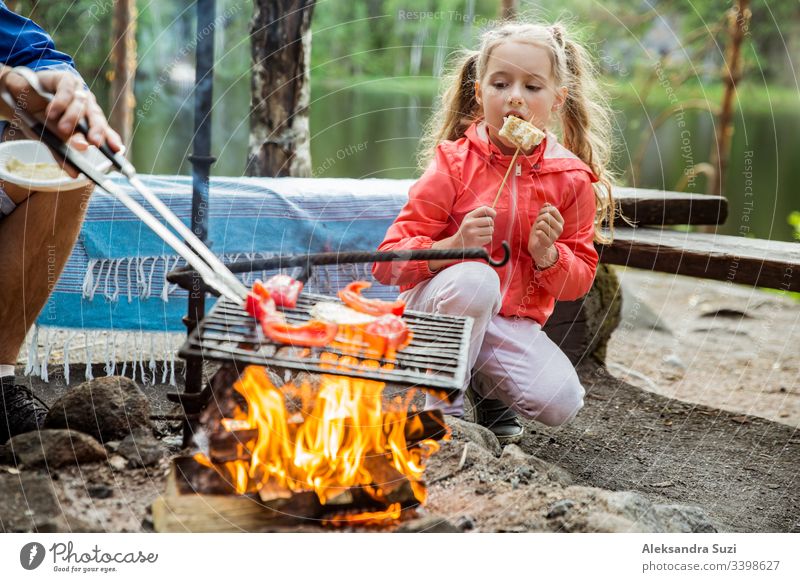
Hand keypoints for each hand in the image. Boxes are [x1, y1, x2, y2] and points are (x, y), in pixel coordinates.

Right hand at [0, 67, 121, 151]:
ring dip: (72, 119)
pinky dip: (60, 103)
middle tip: (94, 142)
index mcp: (88, 122)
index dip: (111, 140)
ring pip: (81, 106)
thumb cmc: (39, 117)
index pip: (104, 132)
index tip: (117, 151)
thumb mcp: (50, 137)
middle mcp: (86, 107)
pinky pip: (67, 91)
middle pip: (97, 119)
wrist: (17, 93)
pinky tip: (51, 112)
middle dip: (97, 131)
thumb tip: (74, 174)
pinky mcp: (65, 79)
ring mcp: (77, 92)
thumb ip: (62, 153)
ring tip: (63, 129)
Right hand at [454, 205, 495, 248]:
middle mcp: (470, 223)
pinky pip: (489, 238)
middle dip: (490, 224)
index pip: (484, 209)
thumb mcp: (469, 220)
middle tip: (484, 227)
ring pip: (491, 230)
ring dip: (489, 232)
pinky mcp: (475, 241)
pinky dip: (487, 239)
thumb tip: (494, 213)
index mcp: (469, 216)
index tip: (493, 216)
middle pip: (490, 221)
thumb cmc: (467, 230)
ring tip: (481, 234)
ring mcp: (472, 232)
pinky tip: (480, 239)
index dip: (492, 212)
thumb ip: (480, 215)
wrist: (457, 244)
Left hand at [529, 203, 563, 267]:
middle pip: (547, 216)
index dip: (543, 211)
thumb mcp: (542, 218)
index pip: (552, 209)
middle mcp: (560, 228)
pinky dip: (536, 232)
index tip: (541, 216)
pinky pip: (539, 232)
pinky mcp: (548, 242)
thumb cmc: (540, 230)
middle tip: (538, 224)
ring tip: (539, 230)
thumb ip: (545, 210)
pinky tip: (538, 236)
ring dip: (537, 226)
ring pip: (542, 224)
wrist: (537, 245)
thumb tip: (547, 204)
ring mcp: (555, 236)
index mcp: (560, 221)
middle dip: (539, 218)